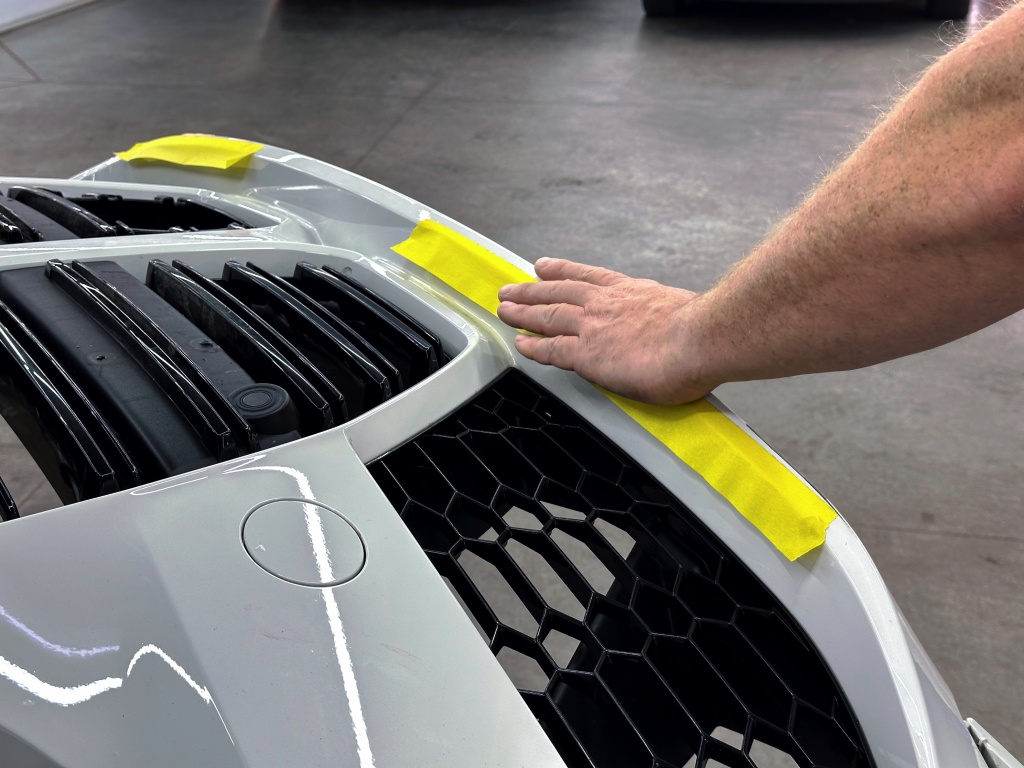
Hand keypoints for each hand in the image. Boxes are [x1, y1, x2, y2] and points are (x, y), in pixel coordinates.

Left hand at [497, 258, 713, 404]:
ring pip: (548, 315)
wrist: (700, 337)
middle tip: (511, 288)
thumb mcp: (682, 310)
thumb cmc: (703, 330)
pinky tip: (520, 343)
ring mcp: (594, 327)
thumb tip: (675, 329)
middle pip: (559, 292)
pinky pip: (551, 349)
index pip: (588, 277)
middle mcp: (606, 303)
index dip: (563, 271)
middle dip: (531, 290)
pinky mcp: (588, 354)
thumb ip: (667, 316)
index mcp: (631, 291)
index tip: (544, 267)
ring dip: (522, 312)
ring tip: (505, 308)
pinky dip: (533, 346)